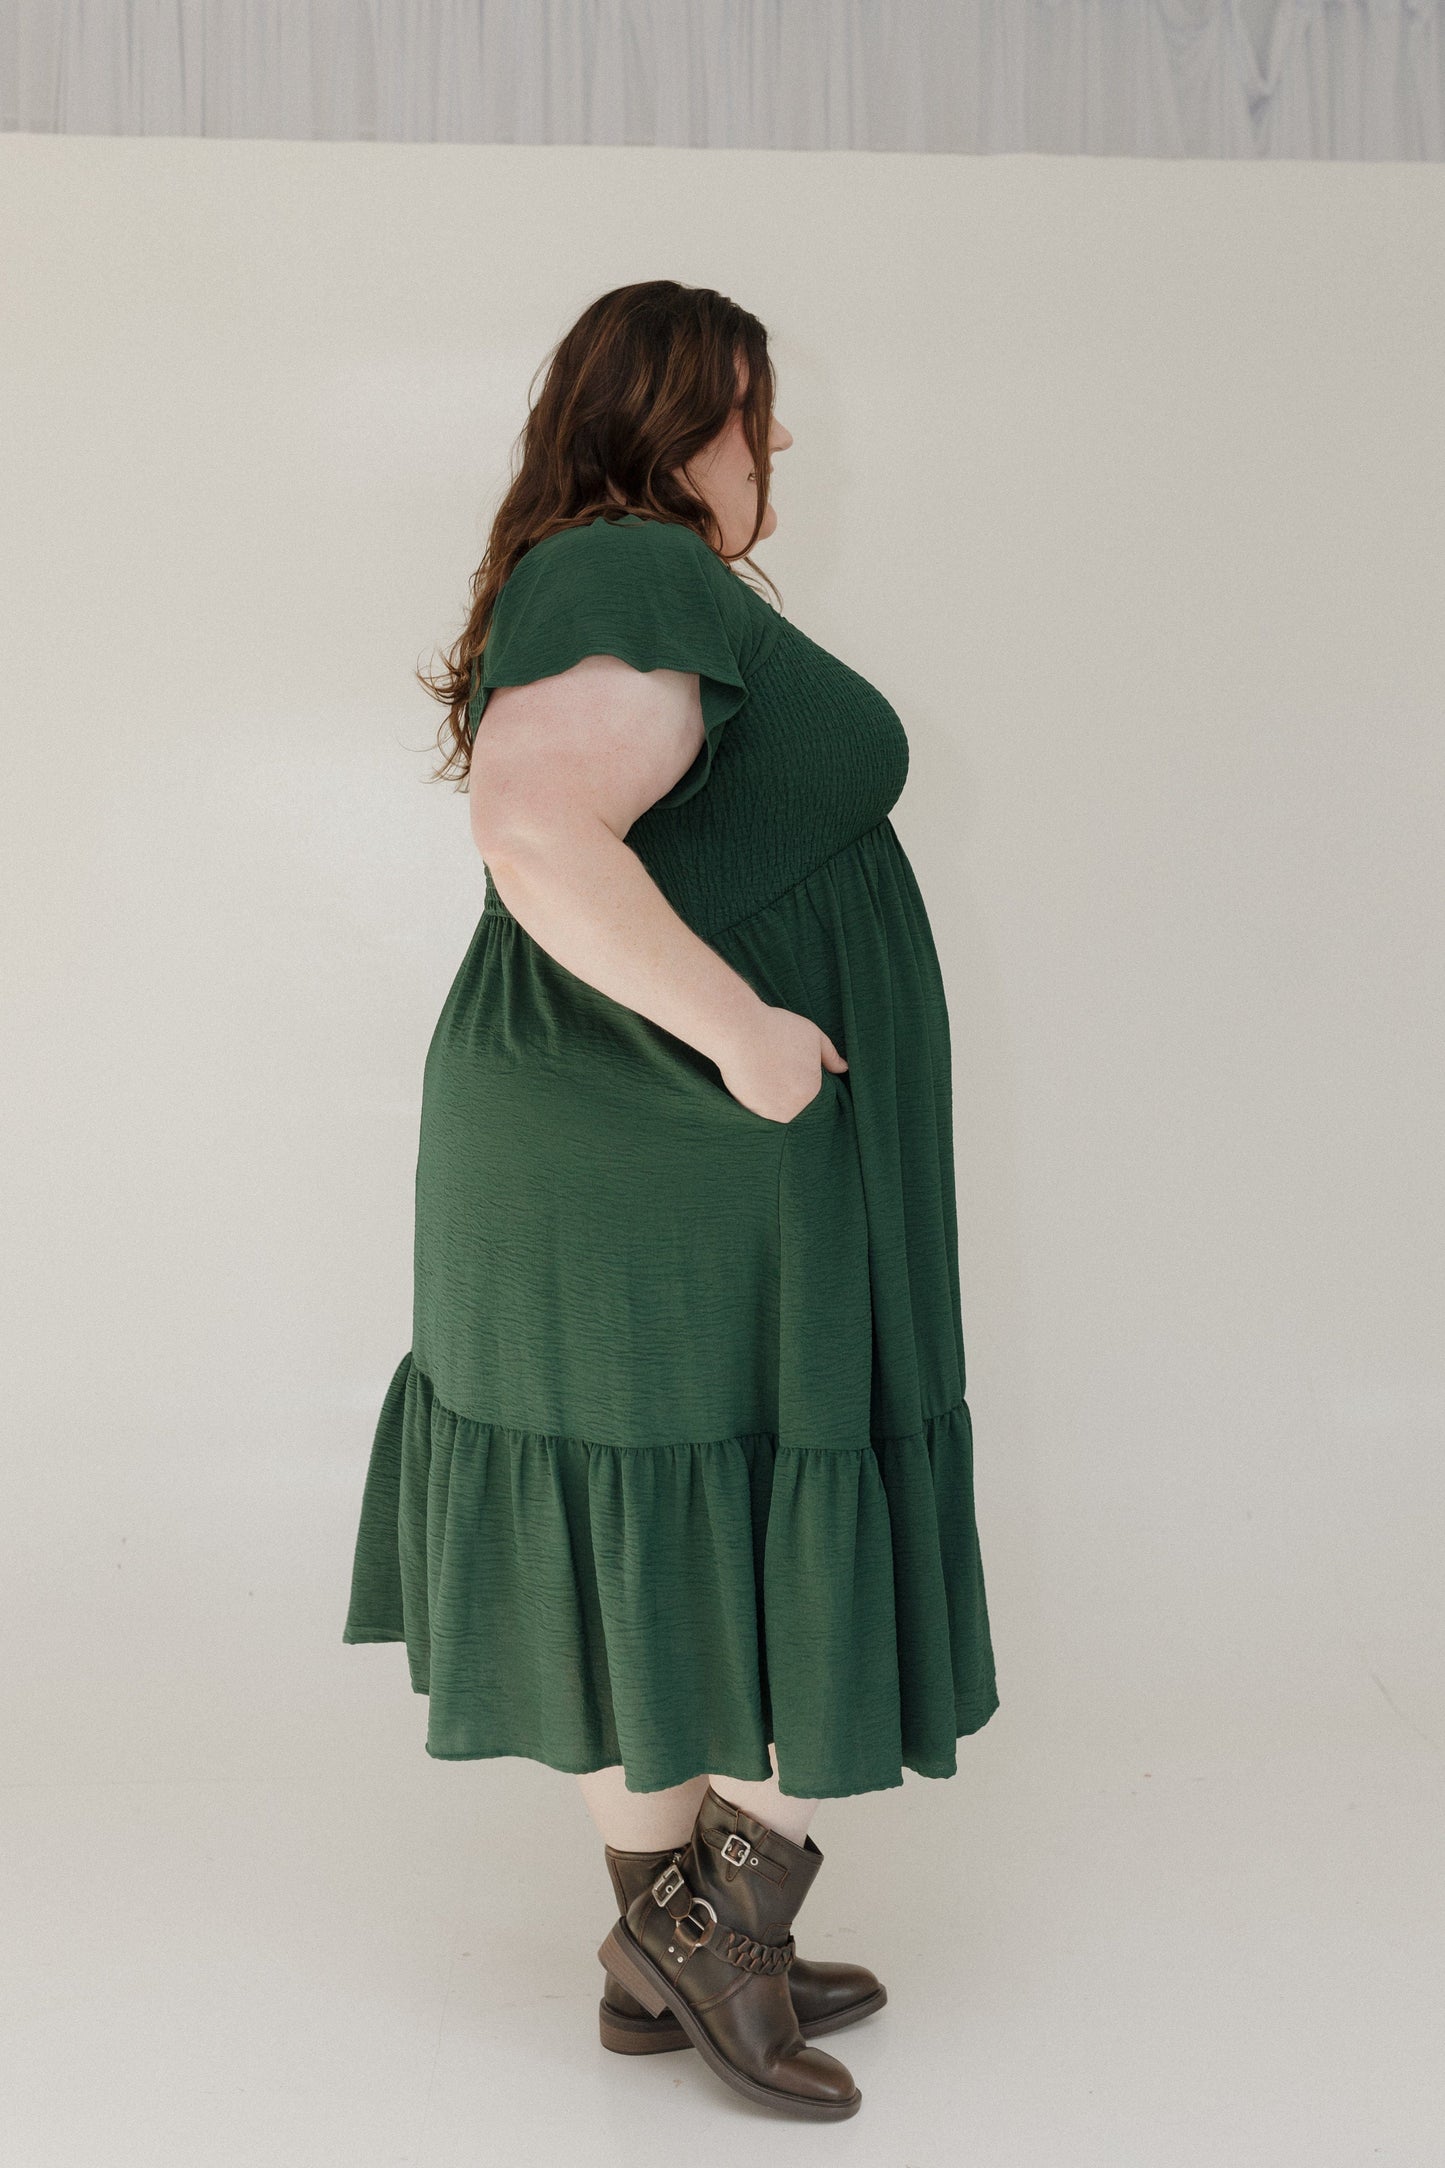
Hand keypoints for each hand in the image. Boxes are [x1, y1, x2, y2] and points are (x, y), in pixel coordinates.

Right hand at [716, 1005, 847, 1123]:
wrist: (738, 1031)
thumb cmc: (777, 1030)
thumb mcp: (813, 1036)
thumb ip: (830, 1056)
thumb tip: (843, 1068)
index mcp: (812, 1093)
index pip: (815, 1093)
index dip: (805, 1077)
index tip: (793, 1064)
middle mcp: (792, 1110)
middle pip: (796, 1103)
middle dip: (790, 1089)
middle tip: (778, 1066)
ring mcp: (768, 1113)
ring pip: (777, 1108)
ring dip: (775, 1096)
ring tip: (767, 1071)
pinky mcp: (748, 1111)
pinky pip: (759, 1109)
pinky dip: (758, 1098)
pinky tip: (755, 1078)